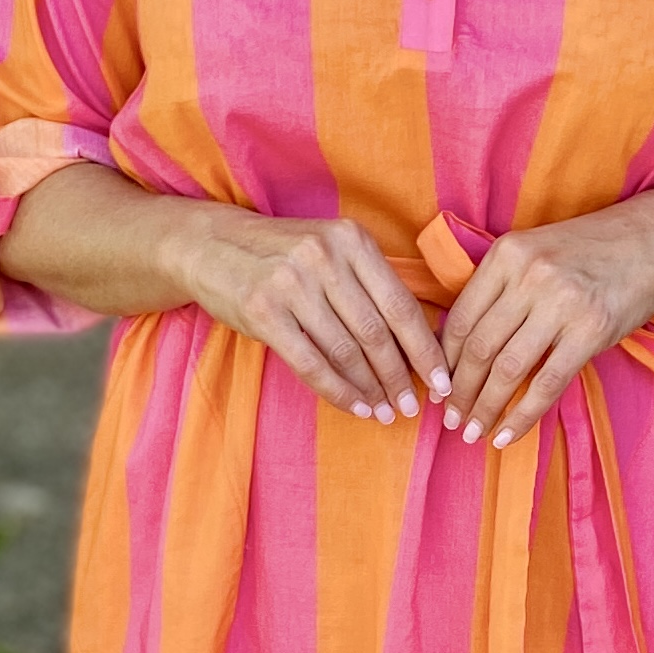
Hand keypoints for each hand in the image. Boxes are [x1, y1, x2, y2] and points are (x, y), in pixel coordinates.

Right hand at [177, 207, 448, 422]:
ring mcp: (292, 284)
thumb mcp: (330, 250)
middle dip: (401, 377)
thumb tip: (419, 341)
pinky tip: (356, 406)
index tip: (444, 383)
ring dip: (372, 389)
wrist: (209, 245)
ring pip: (346, 352)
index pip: (401, 305)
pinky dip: (339, 391)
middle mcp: (325, 258)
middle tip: (413, 407)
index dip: (426, 350)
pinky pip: (312, 363)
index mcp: (352, 240)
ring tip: (387, 412)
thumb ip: (369, 284)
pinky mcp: (264, 312)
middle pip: (377, 332)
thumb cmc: (281, 255)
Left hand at [438, 200, 653, 445]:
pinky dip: (522, 416)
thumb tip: (460, 345)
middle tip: (451, 419)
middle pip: (479, 347)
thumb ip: (501, 289)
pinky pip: (547, 384)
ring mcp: (561, 303)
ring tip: (473, 432)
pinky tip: (506, 435)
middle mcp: (529, 276)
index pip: (460, 317)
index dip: (443, 360)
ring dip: (485, 408)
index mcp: (507, 254)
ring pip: (507, 369)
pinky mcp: (591, 330)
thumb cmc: (591, 251)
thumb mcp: (536, 252)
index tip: (438, 388)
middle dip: (459, 392)